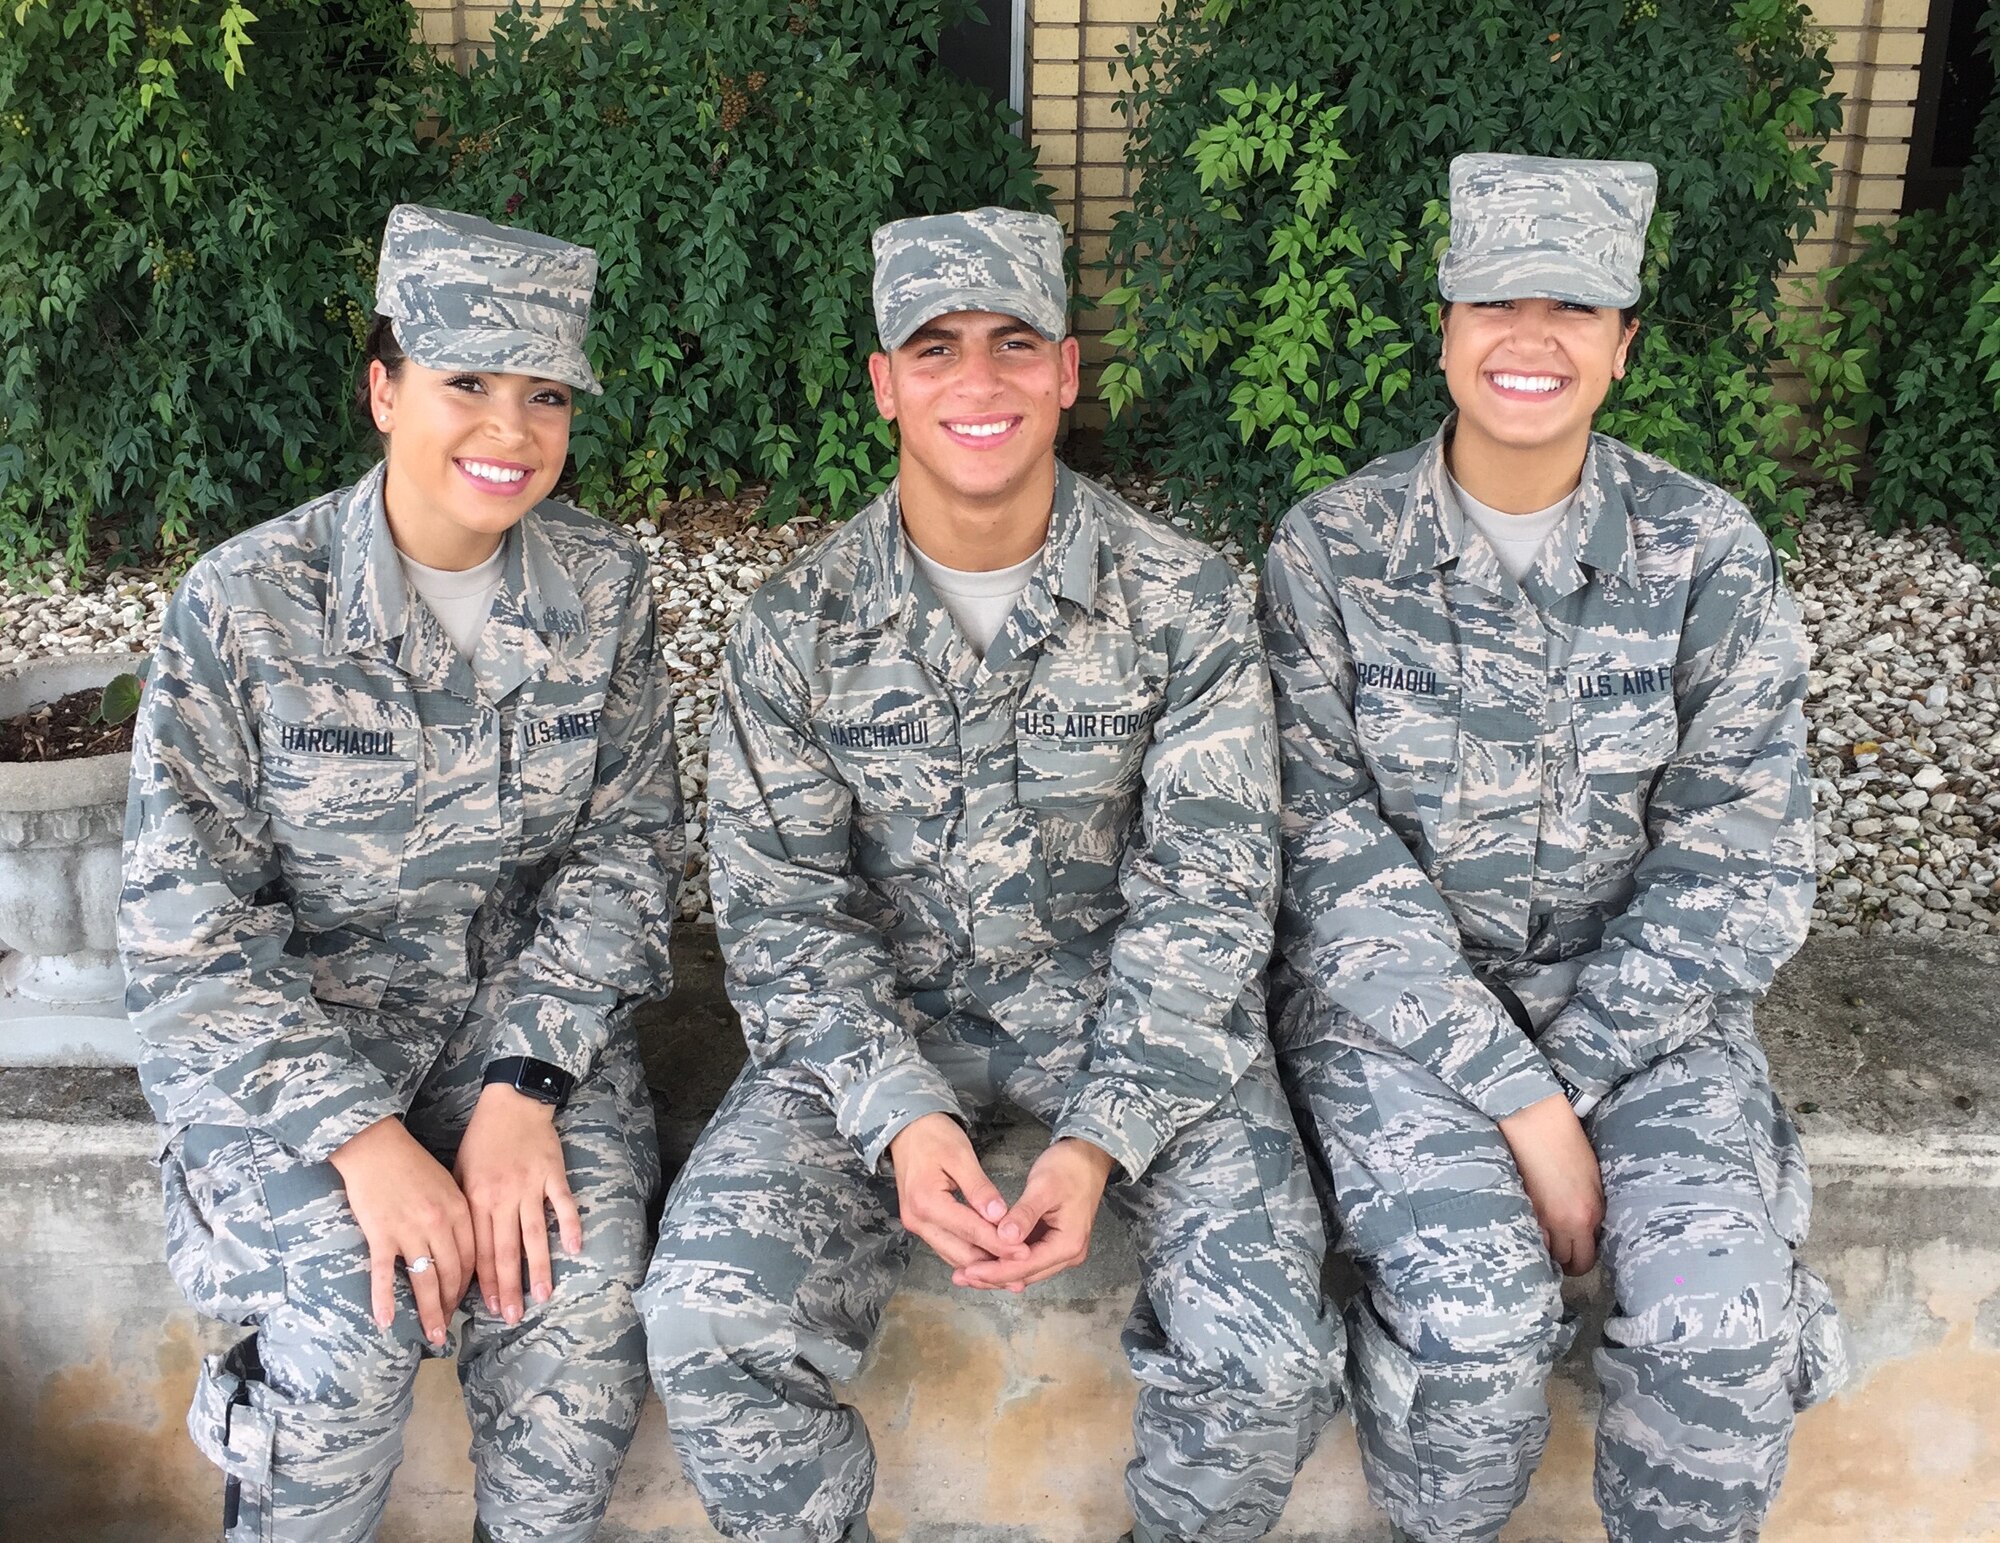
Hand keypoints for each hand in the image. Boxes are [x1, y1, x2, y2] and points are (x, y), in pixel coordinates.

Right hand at [328, 1117, 475, 1344]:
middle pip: (453, 1273)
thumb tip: (464, 1246)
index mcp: (459, 1210)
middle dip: (453, 1304)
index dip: (472, 1285)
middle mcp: (439, 1223)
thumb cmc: (412, 1163)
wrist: (375, 1146)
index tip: (470, 1303)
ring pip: (425, 1280)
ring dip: (431, 1311)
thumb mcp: (448, 1183)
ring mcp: (409, 1230)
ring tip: (433, 1336)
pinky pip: (383, 1274)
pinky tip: (386, 1322)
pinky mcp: (380, 1234)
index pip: (472, 1257)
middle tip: (450, 1327)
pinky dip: (385, 1299)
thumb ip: (458, 1214)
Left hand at [454, 1084, 582, 1324]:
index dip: (485, 1282)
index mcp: (476, 1199)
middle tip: (513, 1315)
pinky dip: (570, 1225)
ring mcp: (531, 1186)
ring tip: (542, 1295)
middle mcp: (503, 1197)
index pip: (480, 1250)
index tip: (488, 1308)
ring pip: (534, 1234)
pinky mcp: (553, 1174)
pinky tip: (575, 1248)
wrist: (512, 1102)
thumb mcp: (458, 1171)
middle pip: (506, 1251)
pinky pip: (563, 1204)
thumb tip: (462, 1247)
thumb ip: (463, 1208)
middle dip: (509, 1286)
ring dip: (539, 1267)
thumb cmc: (481, 1138)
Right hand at [888, 1112, 1025, 1273]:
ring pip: (954, 1256)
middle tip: (1024, 1267)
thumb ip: (979, 1188)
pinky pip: (948, 1247)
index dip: (1000, 1244)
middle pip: (961, 1253)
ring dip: (983, 1265)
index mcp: (927, 1202)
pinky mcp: (921, 1225)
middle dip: (994, 1262)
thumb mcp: (961, 1155)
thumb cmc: (934, 1136)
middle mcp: (917, 1221)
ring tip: (1013, 1272)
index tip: (1025, 1252)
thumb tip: (999, 1216)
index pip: (971, 1231)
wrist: (906, 1130)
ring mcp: (917, 1226)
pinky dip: (970, 1255)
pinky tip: (991, 1258)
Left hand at [953, 1137, 1115, 1292]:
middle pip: (1025, 1274)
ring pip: (1024, 1269)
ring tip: (965, 1272)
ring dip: (996, 1271)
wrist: (1087, 1156)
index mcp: (1068, 1244)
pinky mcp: (1051, 1242)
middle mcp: (1067, 1254)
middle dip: (992, 1276)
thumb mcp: (1044, 1186)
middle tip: (960, 1276)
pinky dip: (1004, 1259)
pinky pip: (1025, 1257)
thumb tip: (1005, 1238)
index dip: (996, 1271)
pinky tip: (983, 1257)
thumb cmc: (1069, 1167)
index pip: (1026, 1266)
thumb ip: (1025, 1214)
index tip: (969, 1270)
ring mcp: (1060, 1250)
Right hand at [1498, 1093, 1604, 1275]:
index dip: (1584, 1259)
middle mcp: (1565, 1223)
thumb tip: (1591, 1228)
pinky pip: (1528, 1234)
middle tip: (1565, 1250)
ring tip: (1548, 1238)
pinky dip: (1531, 1235)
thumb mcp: (1594, 1178)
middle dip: (1567, 1260)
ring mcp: (1539, 1217)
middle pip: (1567, 1263)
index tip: (1581, 1251)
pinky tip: (1532, 1225)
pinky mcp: (1520, 1206)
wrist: (1536, 1121)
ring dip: (1548, 1249)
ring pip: (1545, 1253)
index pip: (1587, 1258)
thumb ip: (1594, 1208)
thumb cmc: (1568, 1141)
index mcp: (1588, 1214)